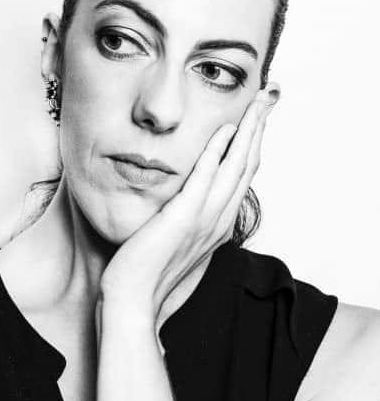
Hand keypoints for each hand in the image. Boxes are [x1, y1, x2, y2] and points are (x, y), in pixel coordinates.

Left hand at [99, 88, 278, 322]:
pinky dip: (217, 152)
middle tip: (268, 97)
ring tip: (258, 103)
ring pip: (236, 168)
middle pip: (248, 165)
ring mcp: (204, 220)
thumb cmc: (149, 276)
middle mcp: (218, 221)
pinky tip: (224, 129)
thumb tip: (181, 207)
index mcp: (217, 226)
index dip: (252, 144)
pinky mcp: (183, 219)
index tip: (256, 119)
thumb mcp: (174, 245)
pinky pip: (205, 178)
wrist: (133, 303)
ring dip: (249, 132)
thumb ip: (183, 222)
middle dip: (259, 128)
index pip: (241, 176)